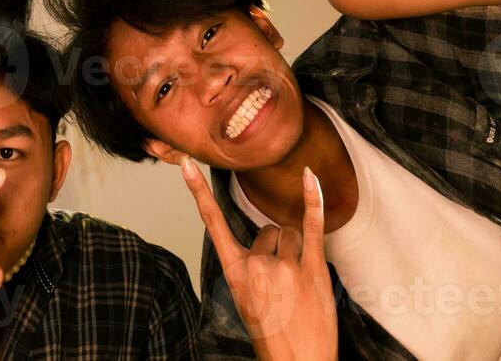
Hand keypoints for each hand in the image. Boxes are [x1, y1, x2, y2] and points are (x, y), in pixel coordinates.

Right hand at [181, 157, 336, 360]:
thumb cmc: (272, 335)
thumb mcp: (247, 301)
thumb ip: (251, 268)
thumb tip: (268, 240)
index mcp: (234, 273)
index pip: (212, 223)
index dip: (198, 192)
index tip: (187, 165)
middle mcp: (256, 264)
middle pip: (268, 232)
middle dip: (277, 250)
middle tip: (284, 287)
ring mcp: (285, 266)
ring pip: (291, 234)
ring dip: (297, 251)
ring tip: (300, 286)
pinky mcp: (313, 268)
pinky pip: (313, 227)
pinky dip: (313, 201)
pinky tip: (310, 177)